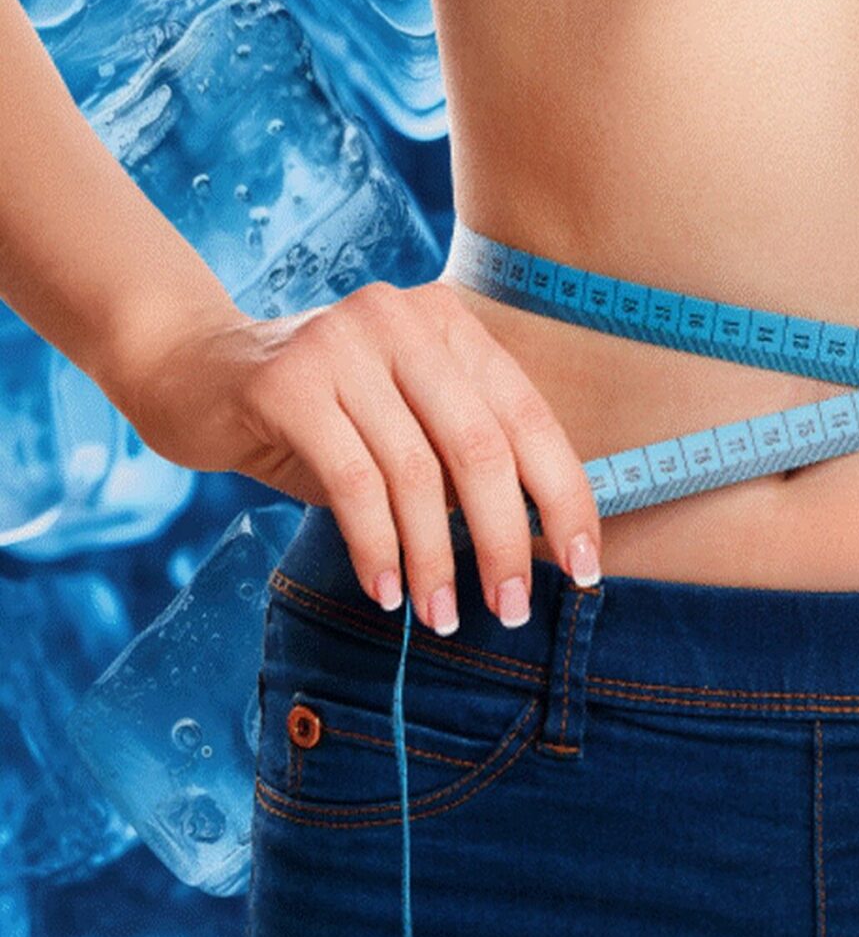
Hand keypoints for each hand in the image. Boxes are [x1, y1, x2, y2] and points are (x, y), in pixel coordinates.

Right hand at [111, 280, 602, 633]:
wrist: (194, 376)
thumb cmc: (321, 419)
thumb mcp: (406, 430)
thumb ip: (465, 464)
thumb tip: (541, 545)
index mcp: (451, 326)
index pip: (531, 420)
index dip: (566, 499)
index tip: (586, 571)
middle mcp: (404, 320)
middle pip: (482, 449)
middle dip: (506, 541)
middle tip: (512, 610)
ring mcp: (343, 342)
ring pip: (417, 474)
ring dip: (435, 560)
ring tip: (442, 616)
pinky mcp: (287, 381)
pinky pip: (354, 484)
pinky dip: (378, 548)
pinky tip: (387, 592)